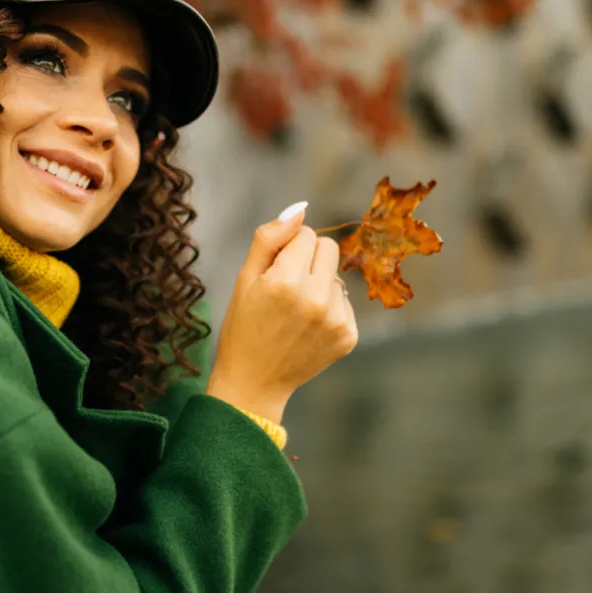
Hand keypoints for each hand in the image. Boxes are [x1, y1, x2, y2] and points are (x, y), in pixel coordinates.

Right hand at [207, 202, 358, 423]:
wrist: (254, 382)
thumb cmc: (243, 325)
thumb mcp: (244, 278)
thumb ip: (269, 238)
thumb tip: (299, 211)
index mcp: (285, 281)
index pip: (307, 234)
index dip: (288, 248)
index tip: (274, 271)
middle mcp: (316, 299)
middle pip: (329, 249)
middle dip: (309, 259)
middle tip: (286, 286)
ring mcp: (335, 320)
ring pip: (337, 276)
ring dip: (319, 285)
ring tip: (295, 311)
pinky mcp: (348, 336)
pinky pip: (344, 301)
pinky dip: (328, 308)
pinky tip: (307, 327)